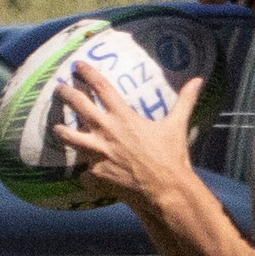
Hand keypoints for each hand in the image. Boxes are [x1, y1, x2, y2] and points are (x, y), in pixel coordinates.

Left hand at [51, 62, 202, 212]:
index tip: (77, 66)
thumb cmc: (171, 157)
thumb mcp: (177, 125)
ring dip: (62, 132)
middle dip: (66, 94)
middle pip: (78, 106)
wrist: (165, 189)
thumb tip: (199, 80)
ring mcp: (98, 153)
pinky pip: (84, 173)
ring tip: (56, 128)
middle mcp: (105, 131)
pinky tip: (86, 176)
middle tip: (58, 89)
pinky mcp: (96, 174)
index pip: (101, 87)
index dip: (88, 74)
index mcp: (123, 116)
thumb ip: (185, 101)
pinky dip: (87, 174)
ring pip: (70, 138)